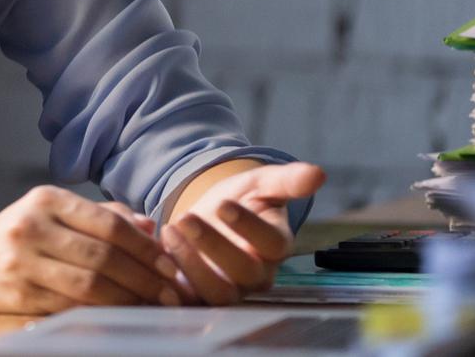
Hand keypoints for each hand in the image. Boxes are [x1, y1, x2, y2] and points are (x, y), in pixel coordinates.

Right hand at [0, 185, 183, 315]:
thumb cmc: (16, 240)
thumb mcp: (50, 215)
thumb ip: (99, 216)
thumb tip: (151, 226)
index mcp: (45, 199)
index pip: (109, 223)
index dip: (146, 247)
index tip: (172, 265)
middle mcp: (31, 225)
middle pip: (104, 255)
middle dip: (145, 278)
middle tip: (172, 293)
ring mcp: (21, 260)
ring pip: (90, 284)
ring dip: (129, 299)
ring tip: (152, 307)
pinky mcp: (16, 293)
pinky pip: (70, 306)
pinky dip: (101, 313)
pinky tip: (120, 316)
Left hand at [162, 162, 325, 304]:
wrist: (208, 216)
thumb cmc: (239, 200)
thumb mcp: (260, 184)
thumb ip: (287, 180)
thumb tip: (318, 173)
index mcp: (275, 246)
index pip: (272, 244)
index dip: (249, 226)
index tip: (224, 204)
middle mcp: (257, 275)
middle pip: (244, 272)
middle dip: (214, 246)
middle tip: (186, 218)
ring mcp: (229, 289)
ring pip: (217, 293)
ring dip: (191, 264)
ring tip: (168, 231)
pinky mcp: (199, 297)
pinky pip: (189, 301)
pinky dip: (172, 285)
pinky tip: (156, 257)